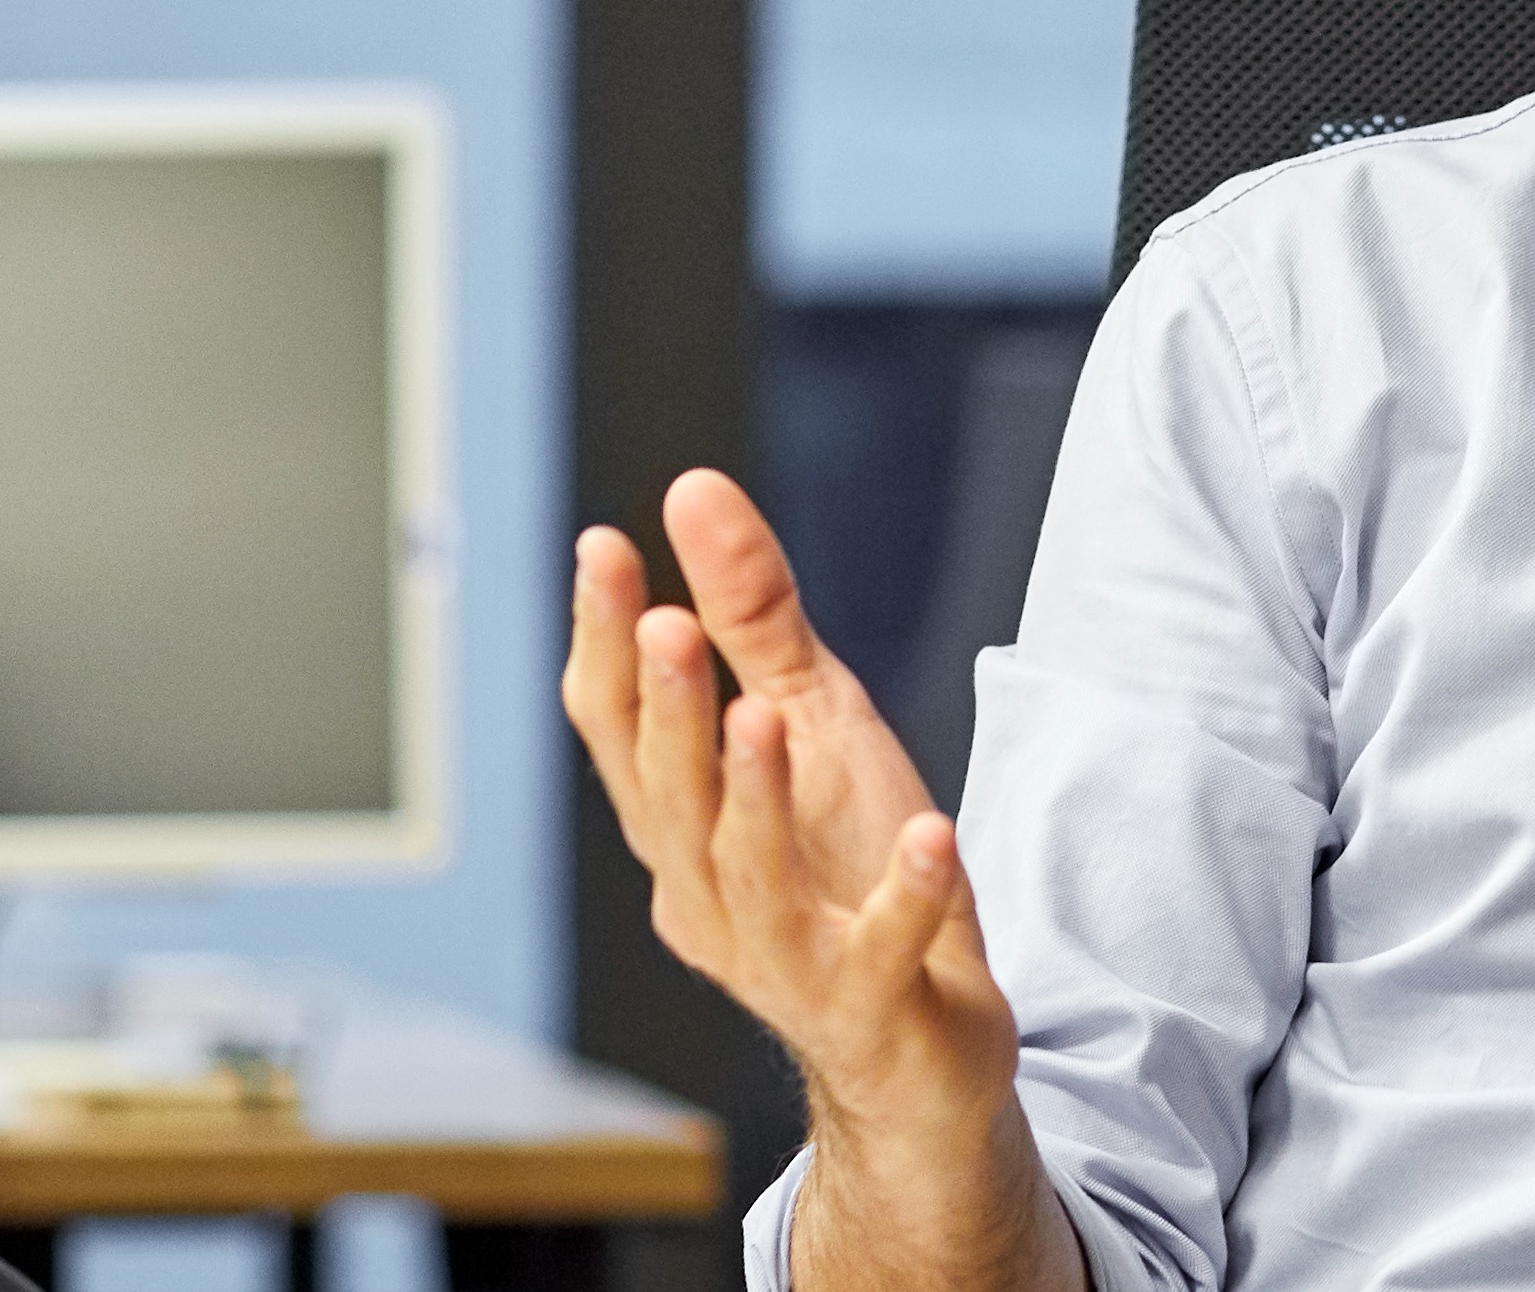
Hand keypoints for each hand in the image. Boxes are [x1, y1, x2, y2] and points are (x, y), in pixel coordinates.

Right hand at [564, 471, 1013, 1135]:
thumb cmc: (854, 869)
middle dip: (667, 713)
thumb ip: (753, 616)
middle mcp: (706, 897)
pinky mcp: (870, 1002)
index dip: (606, 644)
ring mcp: (784, 958)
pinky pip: (882, 946)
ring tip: (764, 717)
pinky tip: (930, 839)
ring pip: (748, 875)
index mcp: (680, 827)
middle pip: (668, 802)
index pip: (617, 732)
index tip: (603, 547)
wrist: (922, 1045)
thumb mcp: (813, 721)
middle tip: (667, 623)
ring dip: (753, 797)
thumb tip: (691, 490)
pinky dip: (905, 896)